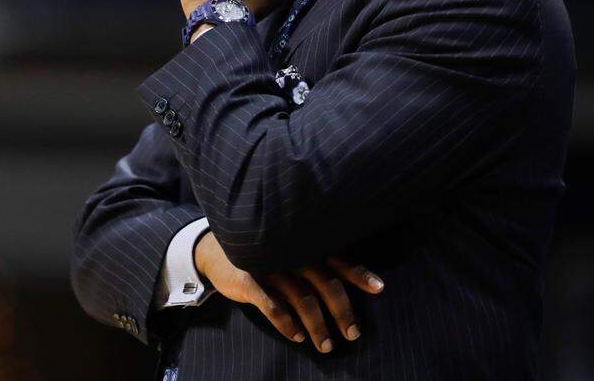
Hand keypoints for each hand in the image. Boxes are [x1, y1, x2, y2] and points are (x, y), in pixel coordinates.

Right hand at [194, 230, 383, 352]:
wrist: (214, 251)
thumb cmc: (262, 256)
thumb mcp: (287, 254)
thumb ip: (313, 264)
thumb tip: (345, 286)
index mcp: (304, 247)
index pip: (338, 260)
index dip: (358, 273)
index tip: (379, 288)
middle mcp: (291, 254)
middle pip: (325, 283)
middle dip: (342, 311)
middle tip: (353, 334)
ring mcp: (270, 266)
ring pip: (302, 298)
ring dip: (316, 325)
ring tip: (325, 346)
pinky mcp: (249, 281)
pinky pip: (272, 306)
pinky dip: (286, 323)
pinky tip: (295, 337)